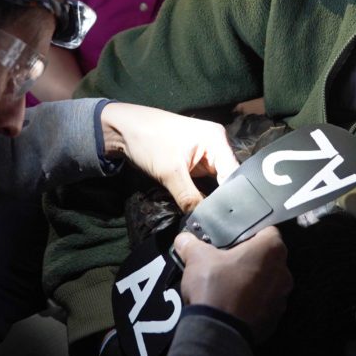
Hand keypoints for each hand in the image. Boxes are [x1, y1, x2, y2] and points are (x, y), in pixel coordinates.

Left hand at [98, 103, 238, 211]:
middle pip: (227, 179)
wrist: (122, 129)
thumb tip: (201, 222)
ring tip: (213, 221)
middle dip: (222, 200)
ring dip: (212, 199)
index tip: (229, 222)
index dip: (232, 198)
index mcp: (217, 140)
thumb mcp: (170, 173)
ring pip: (216, 183)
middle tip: (222, 226)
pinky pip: (205, 182)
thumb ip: (189, 198)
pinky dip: (202, 194)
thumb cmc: (148, 141)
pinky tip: (203, 210)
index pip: (234, 175)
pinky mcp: (195, 162)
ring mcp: (205, 154)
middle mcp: (216, 146)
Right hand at [173, 227, 291, 341]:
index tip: (235, 239)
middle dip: (252, 258)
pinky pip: (265, 304)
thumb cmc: (215, 286)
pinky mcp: (275, 319)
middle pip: (269, 258)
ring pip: (269, 282)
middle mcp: (284, 272)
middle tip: (230, 261)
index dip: (251, 233)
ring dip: (254, 281)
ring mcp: (282, 298)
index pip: (267, 231)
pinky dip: (254, 302)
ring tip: (232, 284)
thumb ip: (191, 243)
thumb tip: (183, 238)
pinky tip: (235, 304)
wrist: (218, 333)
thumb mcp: (197, 258)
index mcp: (271, 250)